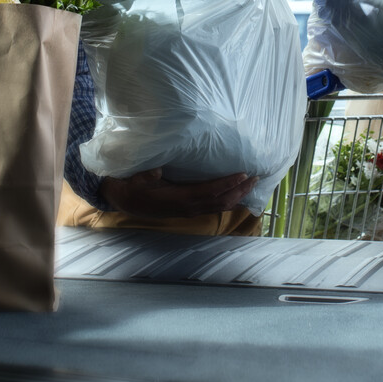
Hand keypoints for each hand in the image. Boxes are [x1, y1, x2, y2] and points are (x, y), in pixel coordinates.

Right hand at [99, 168, 257, 217]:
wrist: (126, 201)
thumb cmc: (134, 186)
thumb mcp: (138, 178)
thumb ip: (147, 175)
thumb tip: (158, 170)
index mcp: (180, 199)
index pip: (210, 192)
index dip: (227, 184)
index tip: (243, 174)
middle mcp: (189, 208)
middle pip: (221, 202)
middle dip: (240, 191)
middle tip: (256, 178)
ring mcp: (190, 211)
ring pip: (220, 207)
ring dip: (237, 196)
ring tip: (251, 185)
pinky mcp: (190, 211)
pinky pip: (214, 208)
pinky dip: (229, 201)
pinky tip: (237, 194)